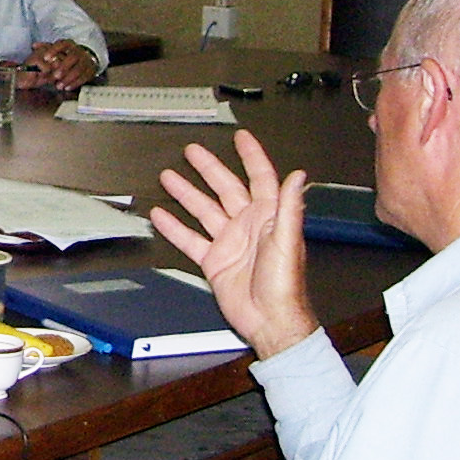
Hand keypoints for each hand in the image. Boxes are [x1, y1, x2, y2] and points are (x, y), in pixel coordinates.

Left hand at [24, 40, 96, 92]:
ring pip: (78, 69)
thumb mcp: (57, 49)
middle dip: (63, 67)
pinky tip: (67, 88)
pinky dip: (75, 83)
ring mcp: (86, 61)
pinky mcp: (90, 70)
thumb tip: (34, 46)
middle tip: (55, 76)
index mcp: (69, 44)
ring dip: (68, 78)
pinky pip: (84, 77)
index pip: (62, 44)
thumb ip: (45, 47)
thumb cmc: (67, 54)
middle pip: (72, 57)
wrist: (87, 58)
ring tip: (58, 86)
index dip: (53, 50)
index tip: (45, 58)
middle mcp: (78, 51)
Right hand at [152, 130, 318, 360]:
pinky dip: (175, 228)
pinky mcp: (215, 261)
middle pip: (225, 188)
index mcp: (269, 217)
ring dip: (187, 194)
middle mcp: (249, 226)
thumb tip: (298, 176)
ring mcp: (230, 242)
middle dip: (209, 168)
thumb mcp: (288, 242)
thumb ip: (290, 207)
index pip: (260, 178)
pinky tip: (162, 216)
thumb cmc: (285, 286)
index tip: (241, 139)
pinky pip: (191, 239)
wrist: (270, 321)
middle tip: (193, 152)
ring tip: (169, 177)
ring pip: (204, 210)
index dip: (252, 157)